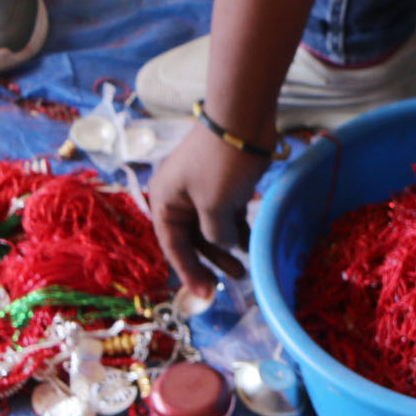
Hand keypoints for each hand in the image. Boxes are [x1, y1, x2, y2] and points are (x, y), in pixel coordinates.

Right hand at [147, 124, 269, 295]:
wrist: (242, 120)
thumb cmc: (221, 164)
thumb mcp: (214, 207)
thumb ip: (216, 235)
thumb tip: (225, 245)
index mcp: (165, 201)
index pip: (173, 246)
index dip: (189, 272)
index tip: (205, 295)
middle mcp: (178, 197)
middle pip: (192, 240)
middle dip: (211, 262)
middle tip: (232, 281)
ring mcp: (201, 191)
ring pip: (211, 229)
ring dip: (226, 249)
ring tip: (245, 270)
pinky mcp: (222, 186)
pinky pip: (225, 216)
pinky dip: (236, 231)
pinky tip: (250, 245)